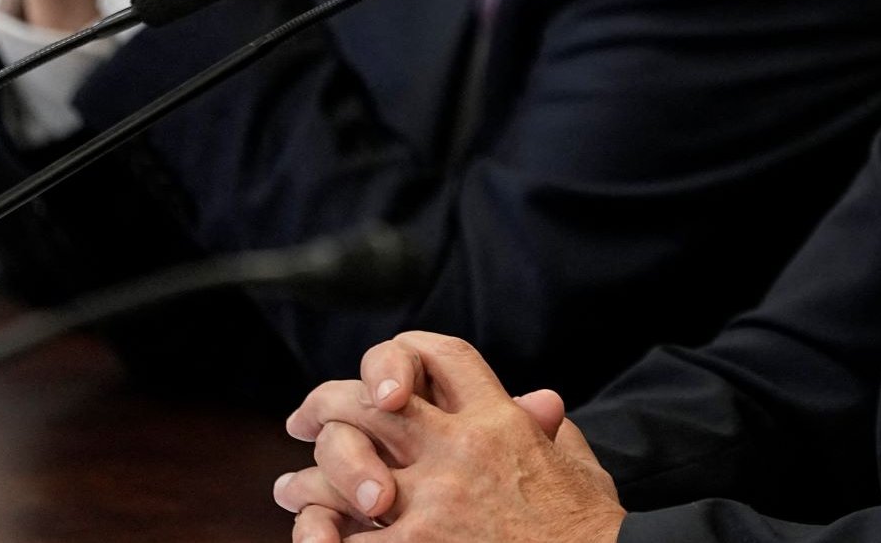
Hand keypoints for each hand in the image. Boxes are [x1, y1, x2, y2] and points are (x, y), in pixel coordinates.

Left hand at [274, 334, 616, 542]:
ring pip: (345, 464)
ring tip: (289, 490)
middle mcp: (461, 449)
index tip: (379, 379)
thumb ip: (550, 432)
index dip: (403, 355)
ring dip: (310, 478)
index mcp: (501, 422)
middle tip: (301, 420)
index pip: (443, 356)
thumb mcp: (580, 469)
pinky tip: (312, 537)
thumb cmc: (591, 532)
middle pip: (375, 400)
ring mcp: (434, 501)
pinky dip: (320, 536)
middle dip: (328, 403)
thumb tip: (543, 402)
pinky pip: (344, 538)